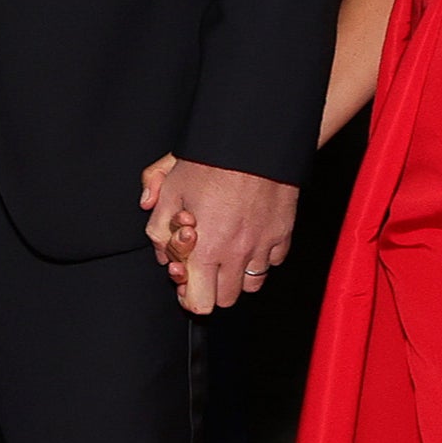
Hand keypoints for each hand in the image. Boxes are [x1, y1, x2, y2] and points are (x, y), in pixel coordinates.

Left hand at [143, 159, 296, 313]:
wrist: (253, 139)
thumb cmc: (211, 160)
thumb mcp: (170, 187)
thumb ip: (157, 226)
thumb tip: (161, 250)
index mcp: (206, 249)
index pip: (200, 303)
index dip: (189, 296)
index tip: (186, 279)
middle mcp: (237, 254)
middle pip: (225, 299)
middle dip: (212, 287)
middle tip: (205, 262)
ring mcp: (264, 245)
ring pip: (251, 285)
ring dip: (237, 274)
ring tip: (228, 250)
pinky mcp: (283, 233)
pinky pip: (273, 261)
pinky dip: (261, 256)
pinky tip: (250, 236)